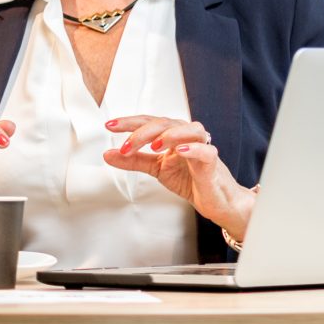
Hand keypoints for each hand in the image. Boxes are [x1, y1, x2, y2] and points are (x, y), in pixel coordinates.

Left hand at [102, 115, 254, 237]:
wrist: (215, 201)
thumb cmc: (190, 179)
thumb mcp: (156, 169)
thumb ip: (134, 160)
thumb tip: (108, 155)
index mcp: (172, 135)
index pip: (149, 122)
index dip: (130, 123)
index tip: (110, 125)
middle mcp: (187, 137)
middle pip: (166, 123)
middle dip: (142, 132)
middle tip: (125, 146)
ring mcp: (202, 148)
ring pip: (189, 130)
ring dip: (169, 135)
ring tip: (153, 145)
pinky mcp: (212, 163)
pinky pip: (206, 151)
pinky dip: (193, 149)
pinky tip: (179, 151)